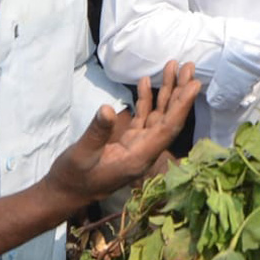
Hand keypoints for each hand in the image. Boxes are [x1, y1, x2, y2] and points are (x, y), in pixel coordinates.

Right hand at [44, 61, 199, 206]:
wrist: (64, 193)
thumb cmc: (72, 178)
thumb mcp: (81, 155)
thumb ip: (96, 133)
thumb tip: (107, 109)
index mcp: (139, 157)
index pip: (167, 129)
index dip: (182, 106)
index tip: (195, 85)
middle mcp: (145, 151)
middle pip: (169, 119)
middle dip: (180, 92)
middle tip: (189, 66)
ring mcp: (138, 145)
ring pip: (158, 116)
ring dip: (167, 92)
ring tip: (174, 66)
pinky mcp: (128, 141)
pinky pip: (143, 118)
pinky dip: (146, 100)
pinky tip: (146, 81)